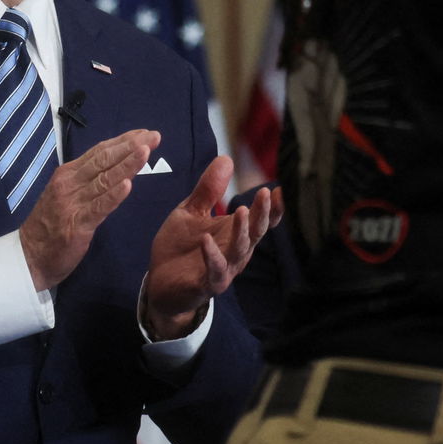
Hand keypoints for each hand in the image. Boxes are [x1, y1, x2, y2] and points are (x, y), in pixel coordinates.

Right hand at [20, 129, 158, 290]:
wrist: (28, 256)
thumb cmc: (50, 224)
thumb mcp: (66, 194)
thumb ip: (87, 180)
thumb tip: (115, 165)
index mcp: (68, 173)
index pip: (99, 151)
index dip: (123, 141)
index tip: (144, 132)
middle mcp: (70, 183)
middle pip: (104, 160)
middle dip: (131, 146)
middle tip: (154, 136)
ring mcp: (73, 203)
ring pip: (104, 179)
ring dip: (127, 164)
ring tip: (145, 151)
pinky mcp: (77, 225)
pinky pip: (98, 207)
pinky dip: (113, 195)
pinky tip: (128, 185)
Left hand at [143, 157, 284, 339]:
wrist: (160, 285)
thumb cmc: (181, 247)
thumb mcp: (192, 211)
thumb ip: (209, 189)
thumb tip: (226, 158)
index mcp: (235, 233)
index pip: (261, 219)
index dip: (273, 206)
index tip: (282, 188)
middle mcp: (235, 251)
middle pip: (256, 231)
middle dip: (263, 213)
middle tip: (266, 192)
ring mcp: (224, 268)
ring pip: (239, 249)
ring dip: (242, 231)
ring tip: (243, 210)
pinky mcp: (206, 283)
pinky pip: (214, 270)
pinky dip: (212, 256)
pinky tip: (206, 240)